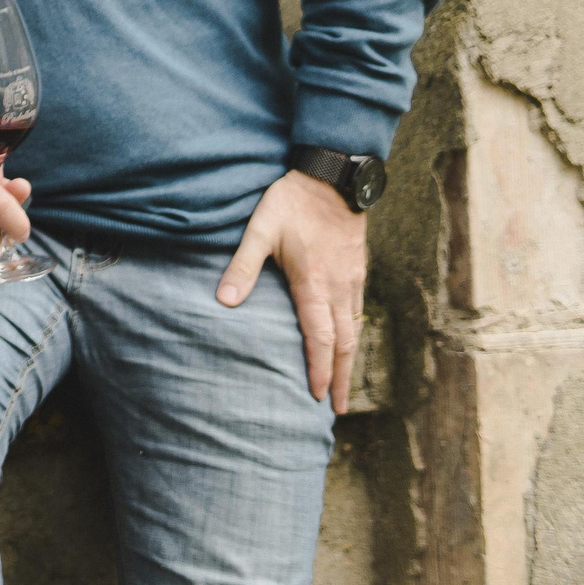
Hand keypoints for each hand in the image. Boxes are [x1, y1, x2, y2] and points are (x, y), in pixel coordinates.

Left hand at [219, 169, 367, 414]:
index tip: (319, 396)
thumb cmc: (291, 203)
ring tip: (345, 384)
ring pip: (355, 328)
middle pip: (344, 343)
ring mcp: (353, 279)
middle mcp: (339, 288)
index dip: (320, 369)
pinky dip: (354, 334)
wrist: (334, 177)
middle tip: (338, 408)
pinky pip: (359, 311)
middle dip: (342, 377)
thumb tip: (224, 303)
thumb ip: (242, 267)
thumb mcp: (260, 231)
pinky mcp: (358, 269)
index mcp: (315, 284)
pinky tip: (348, 340)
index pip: (320, 338)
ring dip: (350, 359)